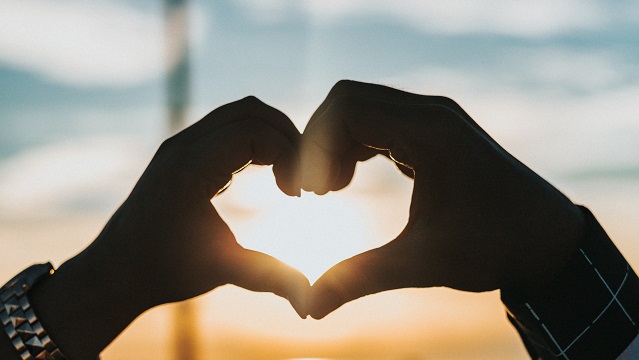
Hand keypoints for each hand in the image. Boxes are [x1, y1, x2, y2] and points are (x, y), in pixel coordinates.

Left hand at [26, 97, 309, 358]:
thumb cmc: (164, 271)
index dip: (289, 154)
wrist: (116, 270)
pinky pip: (228, 127)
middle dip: (287, 137)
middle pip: (251, 111)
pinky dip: (257, 141)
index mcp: (190, 167)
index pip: (255, 131)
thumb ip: (268, 278)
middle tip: (302, 178)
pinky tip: (268, 174)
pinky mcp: (183, 151)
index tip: (298, 194)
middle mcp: (183, 145)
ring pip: (240, 113)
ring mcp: (181, 144)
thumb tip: (309, 302)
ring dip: (273, 136)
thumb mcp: (220, 272)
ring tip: (289, 176)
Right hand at [298, 80, 584, 318]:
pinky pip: (380, 120)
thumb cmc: (493, 247)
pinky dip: (355, 143)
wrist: (548, 240)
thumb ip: (360, 278)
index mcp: (429, 133)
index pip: (346, 109)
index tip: (312, 193)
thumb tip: (310, 308)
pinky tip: (350, 179)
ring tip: (331, 189)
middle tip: (316, 191)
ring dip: (336, 143)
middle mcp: (431, 113)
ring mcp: (435, 118)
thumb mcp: (422, 263)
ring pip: (362, 107)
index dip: (315, 146)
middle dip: (320, 142)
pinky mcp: (436, 130)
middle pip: (348, 100)